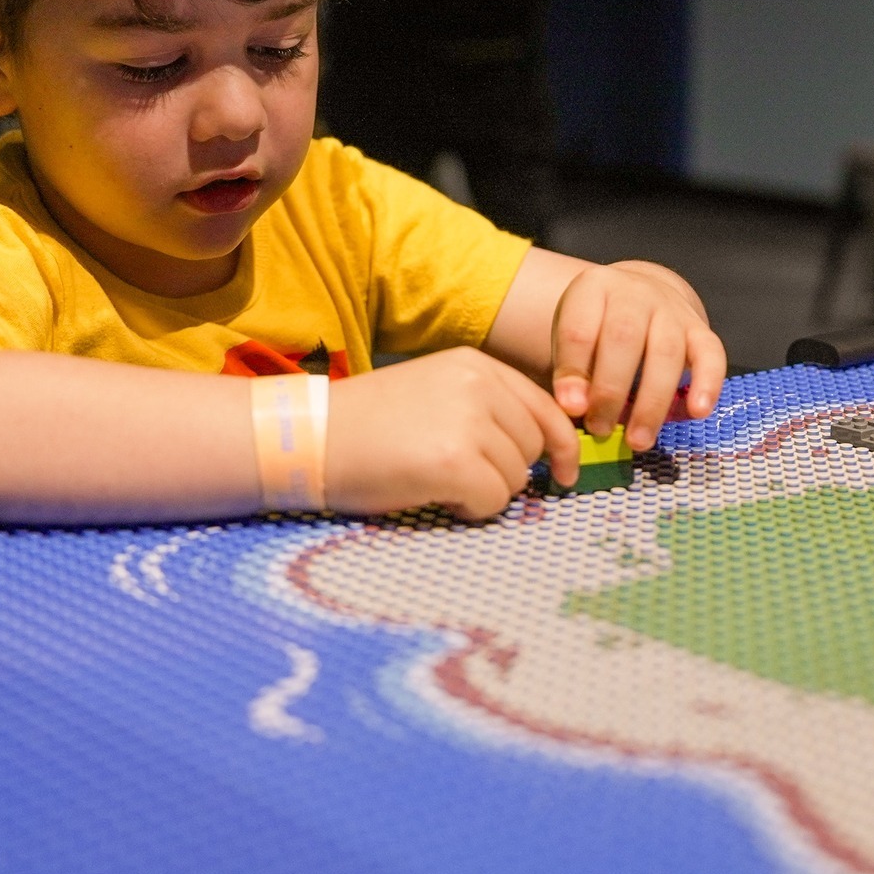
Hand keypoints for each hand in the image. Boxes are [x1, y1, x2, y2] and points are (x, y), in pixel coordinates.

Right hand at [325, 347, 578, 519]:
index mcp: (475, 364)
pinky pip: (493, 502)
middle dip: (506, 471)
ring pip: (516, 478)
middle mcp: (478, 385)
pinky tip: (433, 494)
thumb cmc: (367, 425)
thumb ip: (485, 408)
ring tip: (435, 479)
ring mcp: (468, 422)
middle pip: (533, 447)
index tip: (564, 473)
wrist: (310, 437)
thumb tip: (542, 451)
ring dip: (484, 491)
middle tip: (457, 474)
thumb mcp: (434, 392)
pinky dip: (469, 509)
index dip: (561, 445)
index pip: (545, 406)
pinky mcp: (455, 461)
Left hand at [550, 262, 726, 450]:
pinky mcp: (700, 329)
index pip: (580, 329)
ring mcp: (672, 309)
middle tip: (600, 429)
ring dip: (652, 402)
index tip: (571, 408)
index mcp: (593, 289)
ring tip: (638, 440)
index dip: (574, 372)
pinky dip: (707, 384)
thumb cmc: (598, 326)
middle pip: (624, 338)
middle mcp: (635, 293)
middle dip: (611, 390)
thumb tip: (574, 408)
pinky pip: (711, 354)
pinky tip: (697, 413)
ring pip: (666, 352)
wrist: (639, 293)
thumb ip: (571, 372)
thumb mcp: (571, 338)